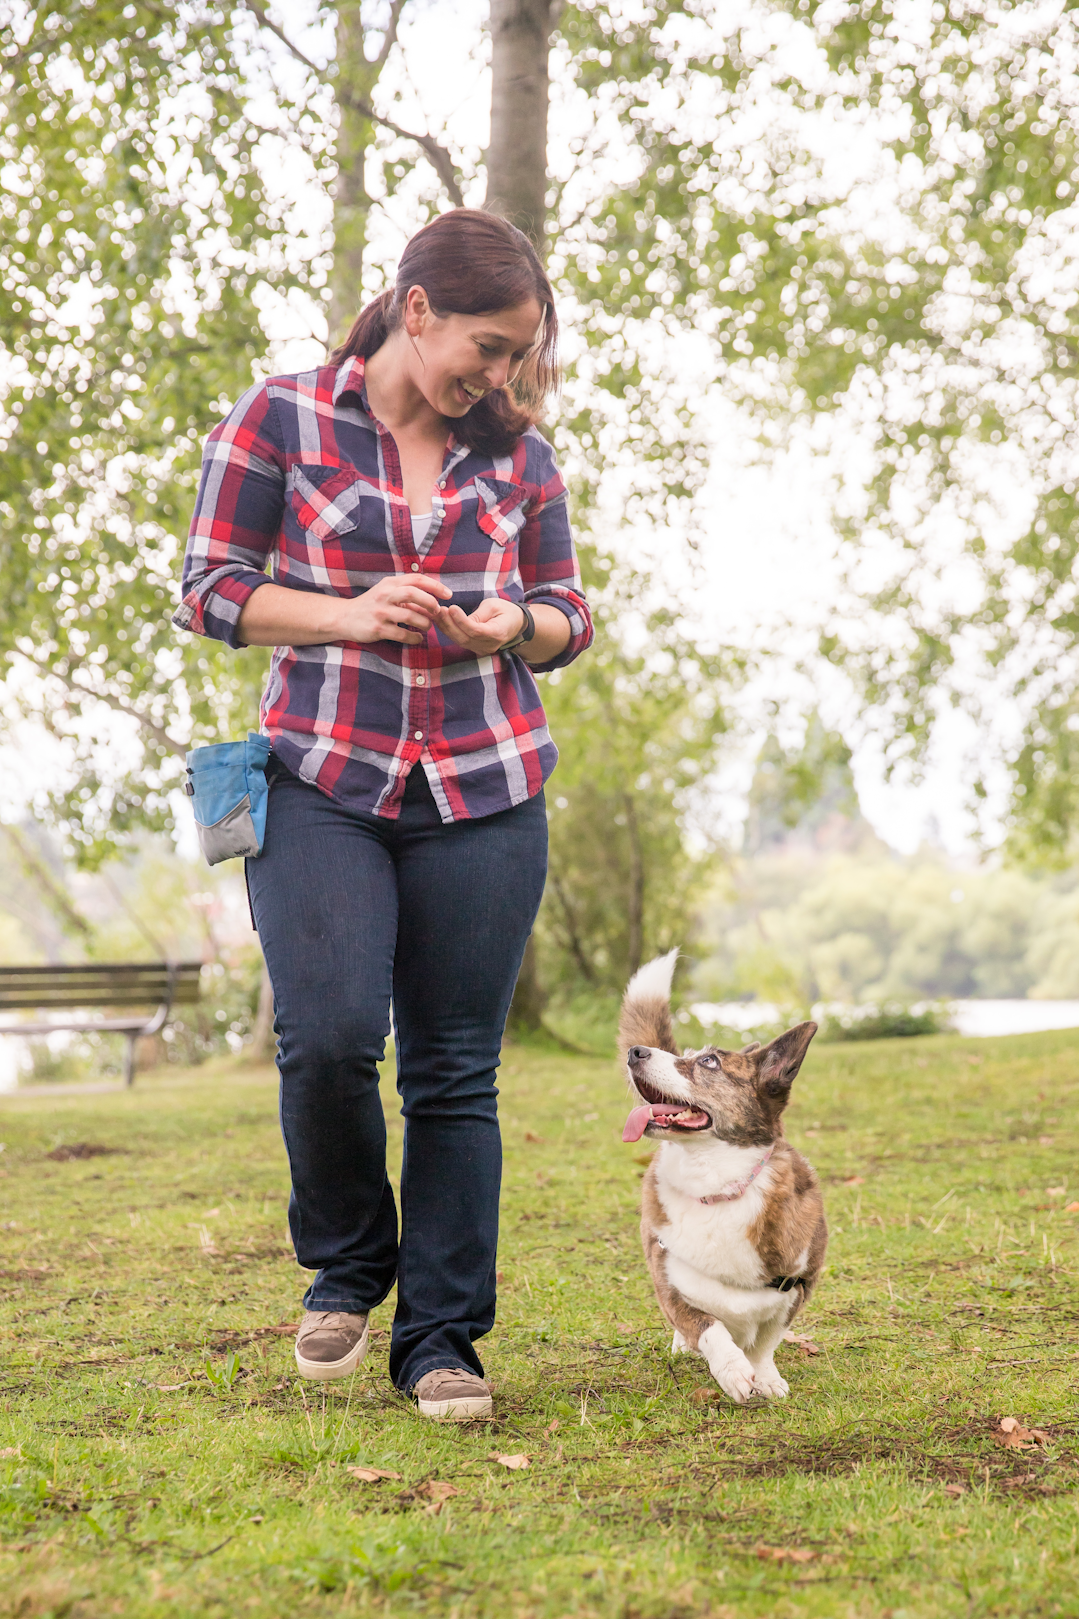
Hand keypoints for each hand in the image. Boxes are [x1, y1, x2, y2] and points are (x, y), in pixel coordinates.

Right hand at [335, 574, 452, 645]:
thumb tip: (433, 599)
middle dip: (430, 603)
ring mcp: (380, 612)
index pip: (417, 579)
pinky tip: (417, 638)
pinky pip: (403, 634)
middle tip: (437, 612)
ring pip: (411, 616)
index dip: (435, 586)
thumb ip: (406, 592)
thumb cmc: (372, 604)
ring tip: (427, 626)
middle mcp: (385, 595)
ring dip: (425, 623)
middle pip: (414, 593)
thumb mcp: (386, 591)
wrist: (345, 618)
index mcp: (390, 583)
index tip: (448, 594)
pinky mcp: (377, 629)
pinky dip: (415, 637)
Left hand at [433, 597, 526, 655]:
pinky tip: (440, 621)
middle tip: (439, 610)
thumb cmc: (505, 611)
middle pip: (465, 638)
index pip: (476, 630)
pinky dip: (449, 631)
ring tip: (436, 613)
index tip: (451, 608)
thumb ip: (478, 614)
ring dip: (446, 627)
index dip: (462, 621)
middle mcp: (489, 645)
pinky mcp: (475, 649)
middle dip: (449, 624)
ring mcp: (482, 650)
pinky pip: (460, 641)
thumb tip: (459, 619)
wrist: (515, 624)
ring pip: (460, 641)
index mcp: (498, 633)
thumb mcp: (494, 605)